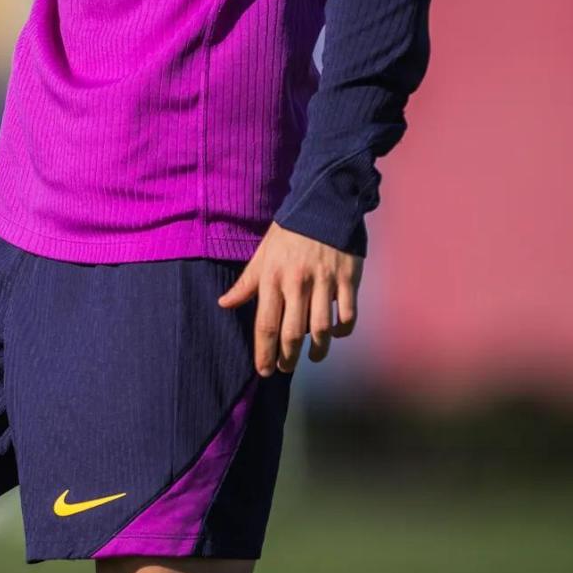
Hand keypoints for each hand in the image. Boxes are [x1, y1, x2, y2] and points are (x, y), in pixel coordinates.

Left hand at [218, 221, 360, 375]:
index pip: (266, 324)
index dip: (264, 351)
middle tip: (285, 369)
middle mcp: (298, 282)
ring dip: (317, 350)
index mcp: (273, 277)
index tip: (264, 369)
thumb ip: (246, 282)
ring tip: (312, 358)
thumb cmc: (289, 231)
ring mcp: (325, 281)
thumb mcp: (262, 253)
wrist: (325, 202)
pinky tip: (335, 335)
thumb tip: (225, 303)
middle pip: (292, 332)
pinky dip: (342, 330)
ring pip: (321, 328)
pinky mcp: (348, 278)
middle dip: (288, 357)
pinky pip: (347, 314)